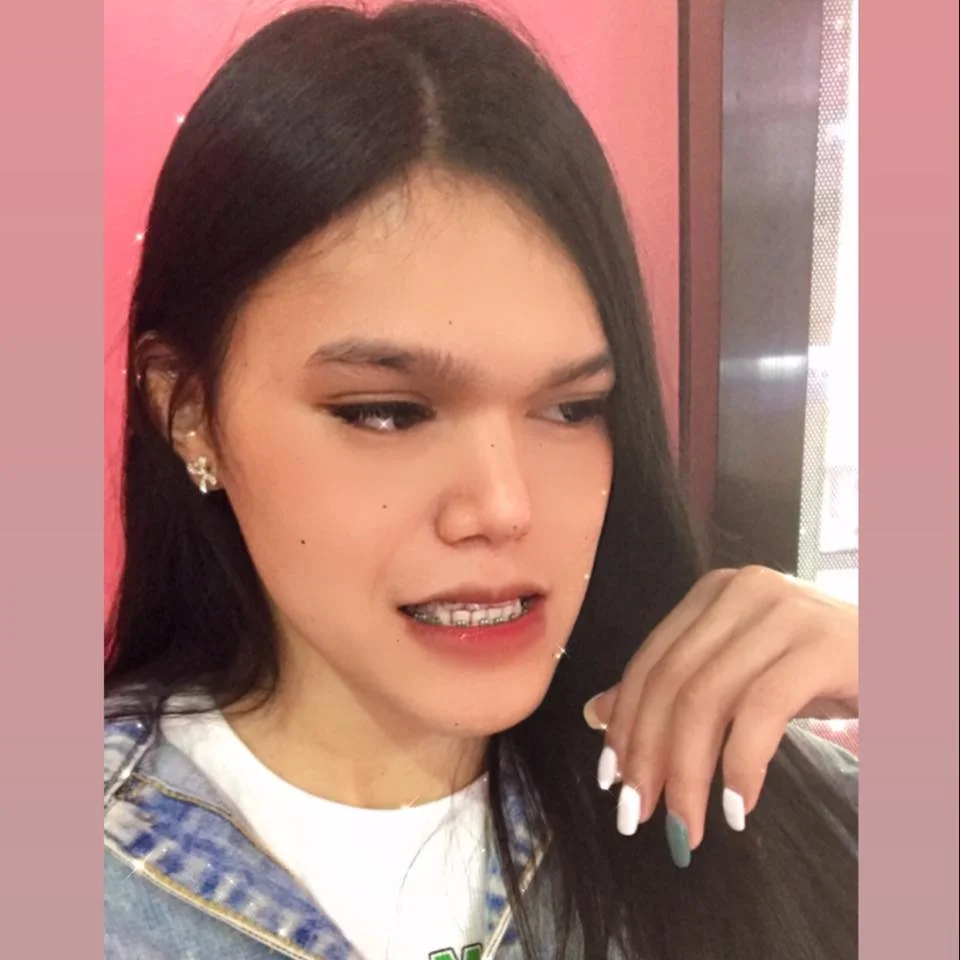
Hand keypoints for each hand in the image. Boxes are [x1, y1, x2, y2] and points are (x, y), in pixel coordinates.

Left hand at [582, 565, 857, 866]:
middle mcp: (743, 590)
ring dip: (687, 771)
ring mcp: (785, 612)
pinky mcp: (824, 645)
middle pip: (672, 681)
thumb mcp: (742, 675)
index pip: (651, 660)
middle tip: (638, 814)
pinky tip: (737, 806)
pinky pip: (761, 711)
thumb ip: (676, 688)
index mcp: (714, 592)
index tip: (611, 779)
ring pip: (707, 698)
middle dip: (648, 755)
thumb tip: (595, 714)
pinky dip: (740, 764)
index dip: (624, 722)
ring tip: (685, 824)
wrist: (909, 661)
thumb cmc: (822, 670)